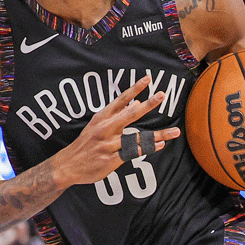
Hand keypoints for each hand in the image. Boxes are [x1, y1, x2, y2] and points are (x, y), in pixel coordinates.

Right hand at [59, 76, 180, 185]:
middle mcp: (106, 129)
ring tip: (175, 131)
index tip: (147, 79)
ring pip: (138, 137)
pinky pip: (134, 153)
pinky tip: (160, 145)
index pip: (120, 100)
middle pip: (131, 114)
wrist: (68, 166)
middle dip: (148, 104)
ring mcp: (109, 144)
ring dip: (159, 135)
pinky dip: (148, 148)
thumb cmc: (85, 144)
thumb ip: (116, 114)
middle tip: (161, 95)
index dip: (134, 89)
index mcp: (102, 118)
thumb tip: (135, 102)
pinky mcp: (112, 159)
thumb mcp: (96, 125)